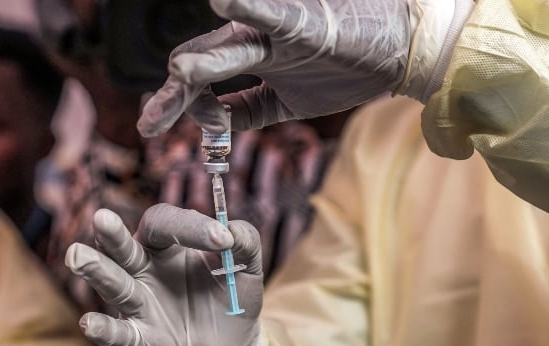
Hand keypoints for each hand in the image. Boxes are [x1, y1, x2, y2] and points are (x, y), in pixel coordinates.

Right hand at [65, 204, 263, 345]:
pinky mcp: (145, 339)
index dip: (190, 226)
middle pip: (124, 247)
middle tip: (102, 218)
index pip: (166, 223)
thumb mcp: (248, 266)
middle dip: (112, 234)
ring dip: (98, 271)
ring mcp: (142, 304)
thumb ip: (245, 240)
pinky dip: (106, 330)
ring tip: (78, 255)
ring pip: (115, 285)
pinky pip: (123, 334)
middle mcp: (147, 269)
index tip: (223, 239)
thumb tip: (231, 230)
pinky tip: (90, 324)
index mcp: (170, 246)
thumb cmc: (234, 295)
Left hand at [136, 0, 411, 136]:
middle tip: (150, 121)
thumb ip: (248, 112)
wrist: (398, 51)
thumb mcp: (287, 102)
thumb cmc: (345, 71)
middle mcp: (256, 44)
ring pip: (227, 47)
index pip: (202, 85)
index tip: (153, 126)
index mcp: (251, 62)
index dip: (175, 105)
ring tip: (179, 75)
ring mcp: (278, 35)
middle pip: (202, 66)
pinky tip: (224, 4)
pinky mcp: (305, 25)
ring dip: (201, 63)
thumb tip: (211, 129)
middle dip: (174, 96)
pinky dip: (248, 10)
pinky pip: (273, 16)